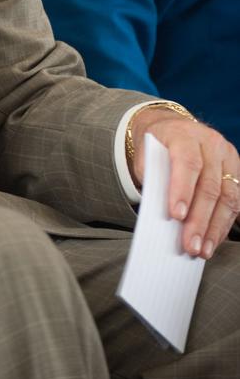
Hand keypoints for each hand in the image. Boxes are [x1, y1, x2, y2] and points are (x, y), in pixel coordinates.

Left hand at [129, 108, 239, 257]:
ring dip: (214, 228)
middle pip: (209, 185)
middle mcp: (210, 143)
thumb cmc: (157, 147)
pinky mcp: (236, 171)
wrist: (172, 129)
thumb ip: (154, 180)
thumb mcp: (147, 157)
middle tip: (189, 245)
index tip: (176, 215)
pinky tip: (212, 240)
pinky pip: (235, 202)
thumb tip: (162, 215)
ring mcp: (227, 156)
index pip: (187, 162)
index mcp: (184, 134)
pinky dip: (222, 225)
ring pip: (227, 197)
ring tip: (202, 250)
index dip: (182, 190)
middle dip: (199, 220)